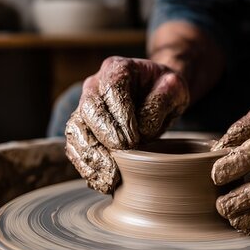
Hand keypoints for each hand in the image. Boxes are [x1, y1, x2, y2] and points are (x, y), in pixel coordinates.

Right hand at [65, 56, 189, 193]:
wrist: (154, 93)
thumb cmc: (163, 89)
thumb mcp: (174, 87)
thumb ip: (162, 100)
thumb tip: (143, 127)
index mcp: (117, 68)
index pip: (112, 90)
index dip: (120, 116)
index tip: (133, 140)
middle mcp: (94, 85)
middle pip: (88, 110)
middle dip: (103, 137)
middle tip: (121, 157)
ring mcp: (84, 107)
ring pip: (76, 131)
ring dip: (91, 156)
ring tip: (110, 177)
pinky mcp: (82, 129)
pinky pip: (75, 148)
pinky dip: (87, 167)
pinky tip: (102, 181)